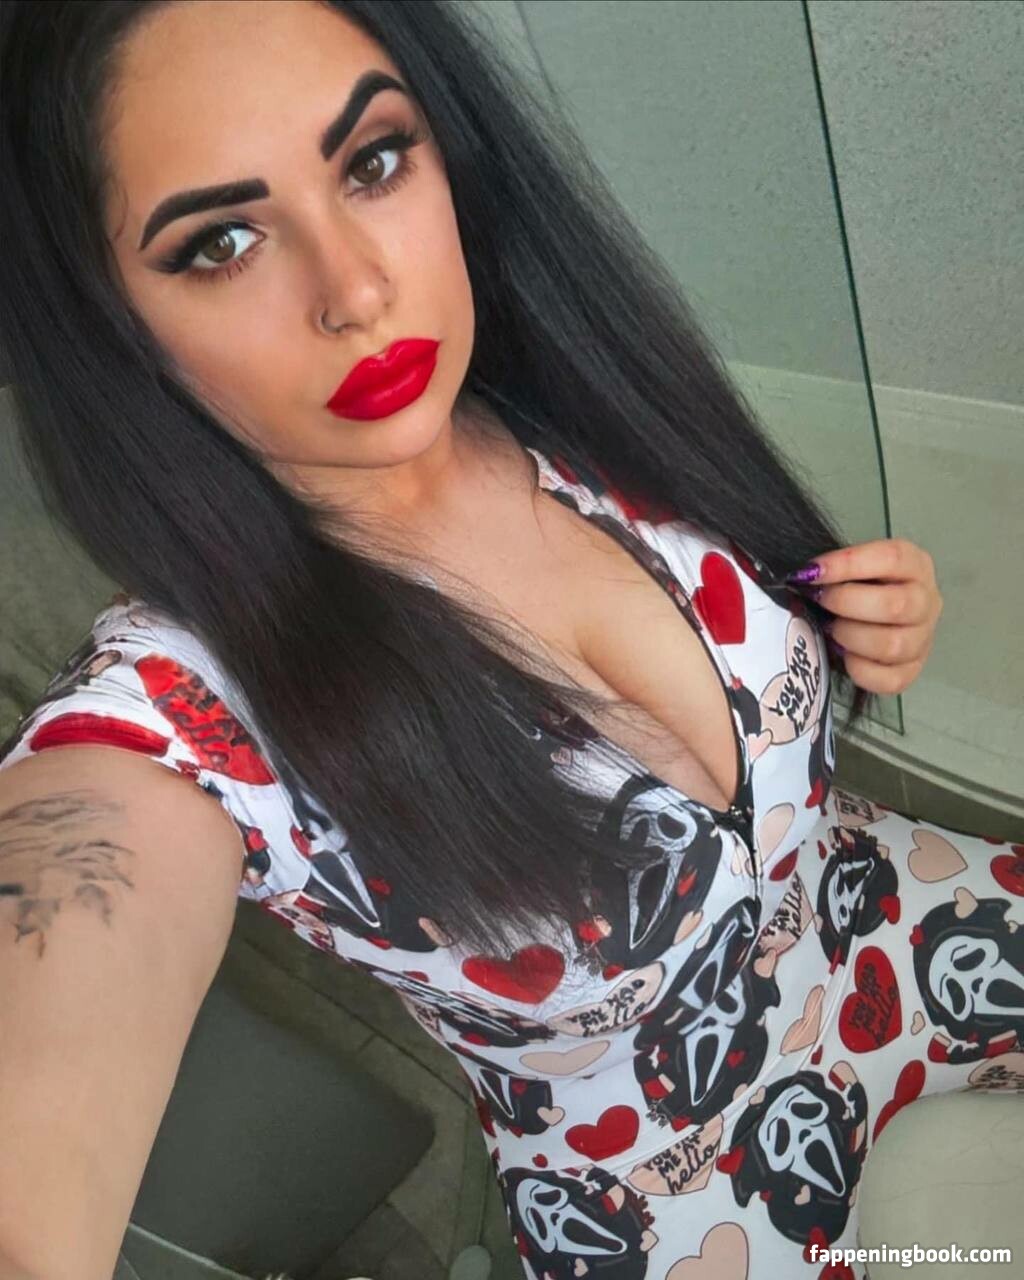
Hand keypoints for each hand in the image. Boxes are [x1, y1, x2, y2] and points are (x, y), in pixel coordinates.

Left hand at [789, 538, 942, 694]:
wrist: (875, 617)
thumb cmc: (860, 587)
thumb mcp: (853, 567)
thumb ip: (835, 568)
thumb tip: (804, 576)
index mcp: (915, 566)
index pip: (892, 558)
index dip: (848, 564)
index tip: (812, 572)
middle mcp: (927, 601)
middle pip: (895, 606)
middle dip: (846, 604)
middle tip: (821, 601)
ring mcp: (922, 638)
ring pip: (892, 645)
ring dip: (851, 638)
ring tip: (832, 629)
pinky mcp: (912, 670)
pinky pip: (889, 679)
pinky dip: (859, 670)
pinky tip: (845, 656)